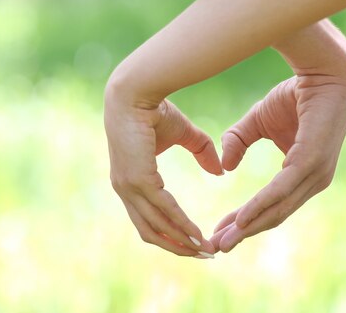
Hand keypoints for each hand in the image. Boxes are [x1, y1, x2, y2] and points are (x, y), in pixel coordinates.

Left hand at [104, 87, 221, 257]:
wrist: (139, 91)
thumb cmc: (156, 108)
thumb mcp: (184, 134)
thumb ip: (201, 151)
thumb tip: (218, 171)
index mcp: (132, 181)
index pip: (150, 218)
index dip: (173, 234)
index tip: (196, 242)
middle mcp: (126, 189)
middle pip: (151, 232)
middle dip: (178, 247)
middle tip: (204, 255)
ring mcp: (129, 187)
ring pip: (156, 227)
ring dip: (181, 242)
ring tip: (205, 250)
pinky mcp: (138, 180)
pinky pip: (164, 210)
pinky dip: (181, 224)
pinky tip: (197, 234)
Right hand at [210, 35, 345, 252]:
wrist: (320, 70)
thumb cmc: (294, 94)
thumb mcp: (256, 121)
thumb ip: (237, 141)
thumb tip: (225, 166)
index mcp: (301, 174)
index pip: (271, 206)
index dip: (244, 221)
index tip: (219, 232)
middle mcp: (311, 180)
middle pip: (273, 215)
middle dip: (242, 232)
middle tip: (215, 247)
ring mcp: (314, 174)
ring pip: (277, 209)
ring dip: (248, 226)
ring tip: (223, 240)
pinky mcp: (312, 162)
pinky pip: (282, 190)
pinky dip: (260, 206)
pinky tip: (242, 219)